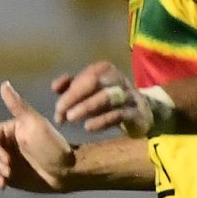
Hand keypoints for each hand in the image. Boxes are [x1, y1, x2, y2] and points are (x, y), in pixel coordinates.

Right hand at [0, 81, 77, 194]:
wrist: (67, 171)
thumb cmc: (54, 146)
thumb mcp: (35, 124)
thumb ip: (18, 106)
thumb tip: (4, 84)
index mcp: (8, 130)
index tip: (6, 159)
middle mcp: (4, 145)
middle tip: (8, 173)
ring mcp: (5, 161)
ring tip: (4, 184)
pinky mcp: (8, 177)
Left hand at [52, 60, 171, 137]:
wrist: (142, 112)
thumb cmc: (107, 100)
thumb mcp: (89, 91)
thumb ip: (71, 87)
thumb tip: (55, 87)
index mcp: (105, 70)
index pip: (86, 76)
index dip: (69, 90)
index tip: (57, 107)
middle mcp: (118, 79)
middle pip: (94, 82)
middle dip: (74, 96)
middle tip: (60, 112)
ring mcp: (128, 95)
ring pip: (107, 97)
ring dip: (86, 107)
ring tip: (71, 118)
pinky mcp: (135, 113)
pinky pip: (118, 115)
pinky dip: (101, 121)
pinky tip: (88, 127)